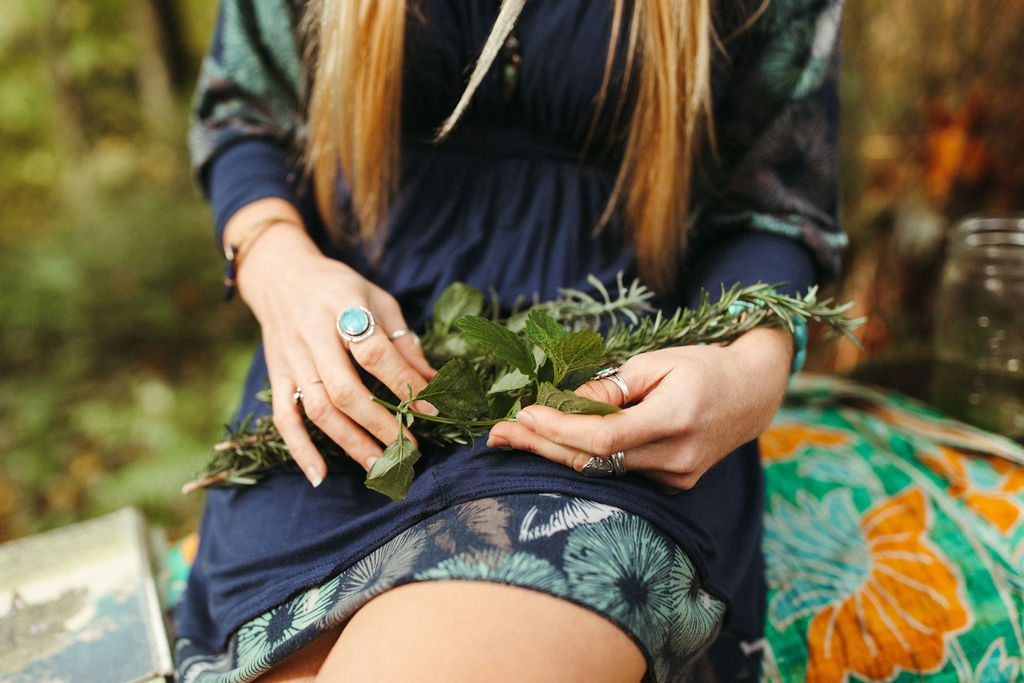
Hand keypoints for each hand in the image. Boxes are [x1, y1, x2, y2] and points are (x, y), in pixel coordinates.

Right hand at [228, 199, 434, 486]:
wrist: (281, 273)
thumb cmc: (339, 287)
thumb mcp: (377, 299)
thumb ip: (403, 341)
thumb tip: (433, 382)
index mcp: (344, 307)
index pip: (374, 353)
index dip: (403, 383)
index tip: (430, 410)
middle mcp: (313, 334)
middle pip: (344, 389)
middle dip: (380, 424)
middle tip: (409, 447)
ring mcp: (291, 357)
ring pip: (317, 409)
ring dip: (350, 442)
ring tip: (380, 466)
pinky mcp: (275, 374)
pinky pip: (284, 416)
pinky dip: (299, 449)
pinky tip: (320, 476)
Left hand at [486, 328, 791, 491]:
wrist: (753, 394)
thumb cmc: (702, 366)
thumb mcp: (655, 361)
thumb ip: (610, 387)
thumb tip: (566, 404)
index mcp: (675, 419)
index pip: (604, 437)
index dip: (559, 429)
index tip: (524, 412)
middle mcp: (676, 459)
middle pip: (594, 462)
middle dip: (541, 446)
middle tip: (497, 433)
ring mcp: (676, 478)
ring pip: (601, 472)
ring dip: (554, 453)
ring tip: (511, 436)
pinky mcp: (672, 484)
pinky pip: (618, 472)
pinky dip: (584, 457)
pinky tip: (551, 443)